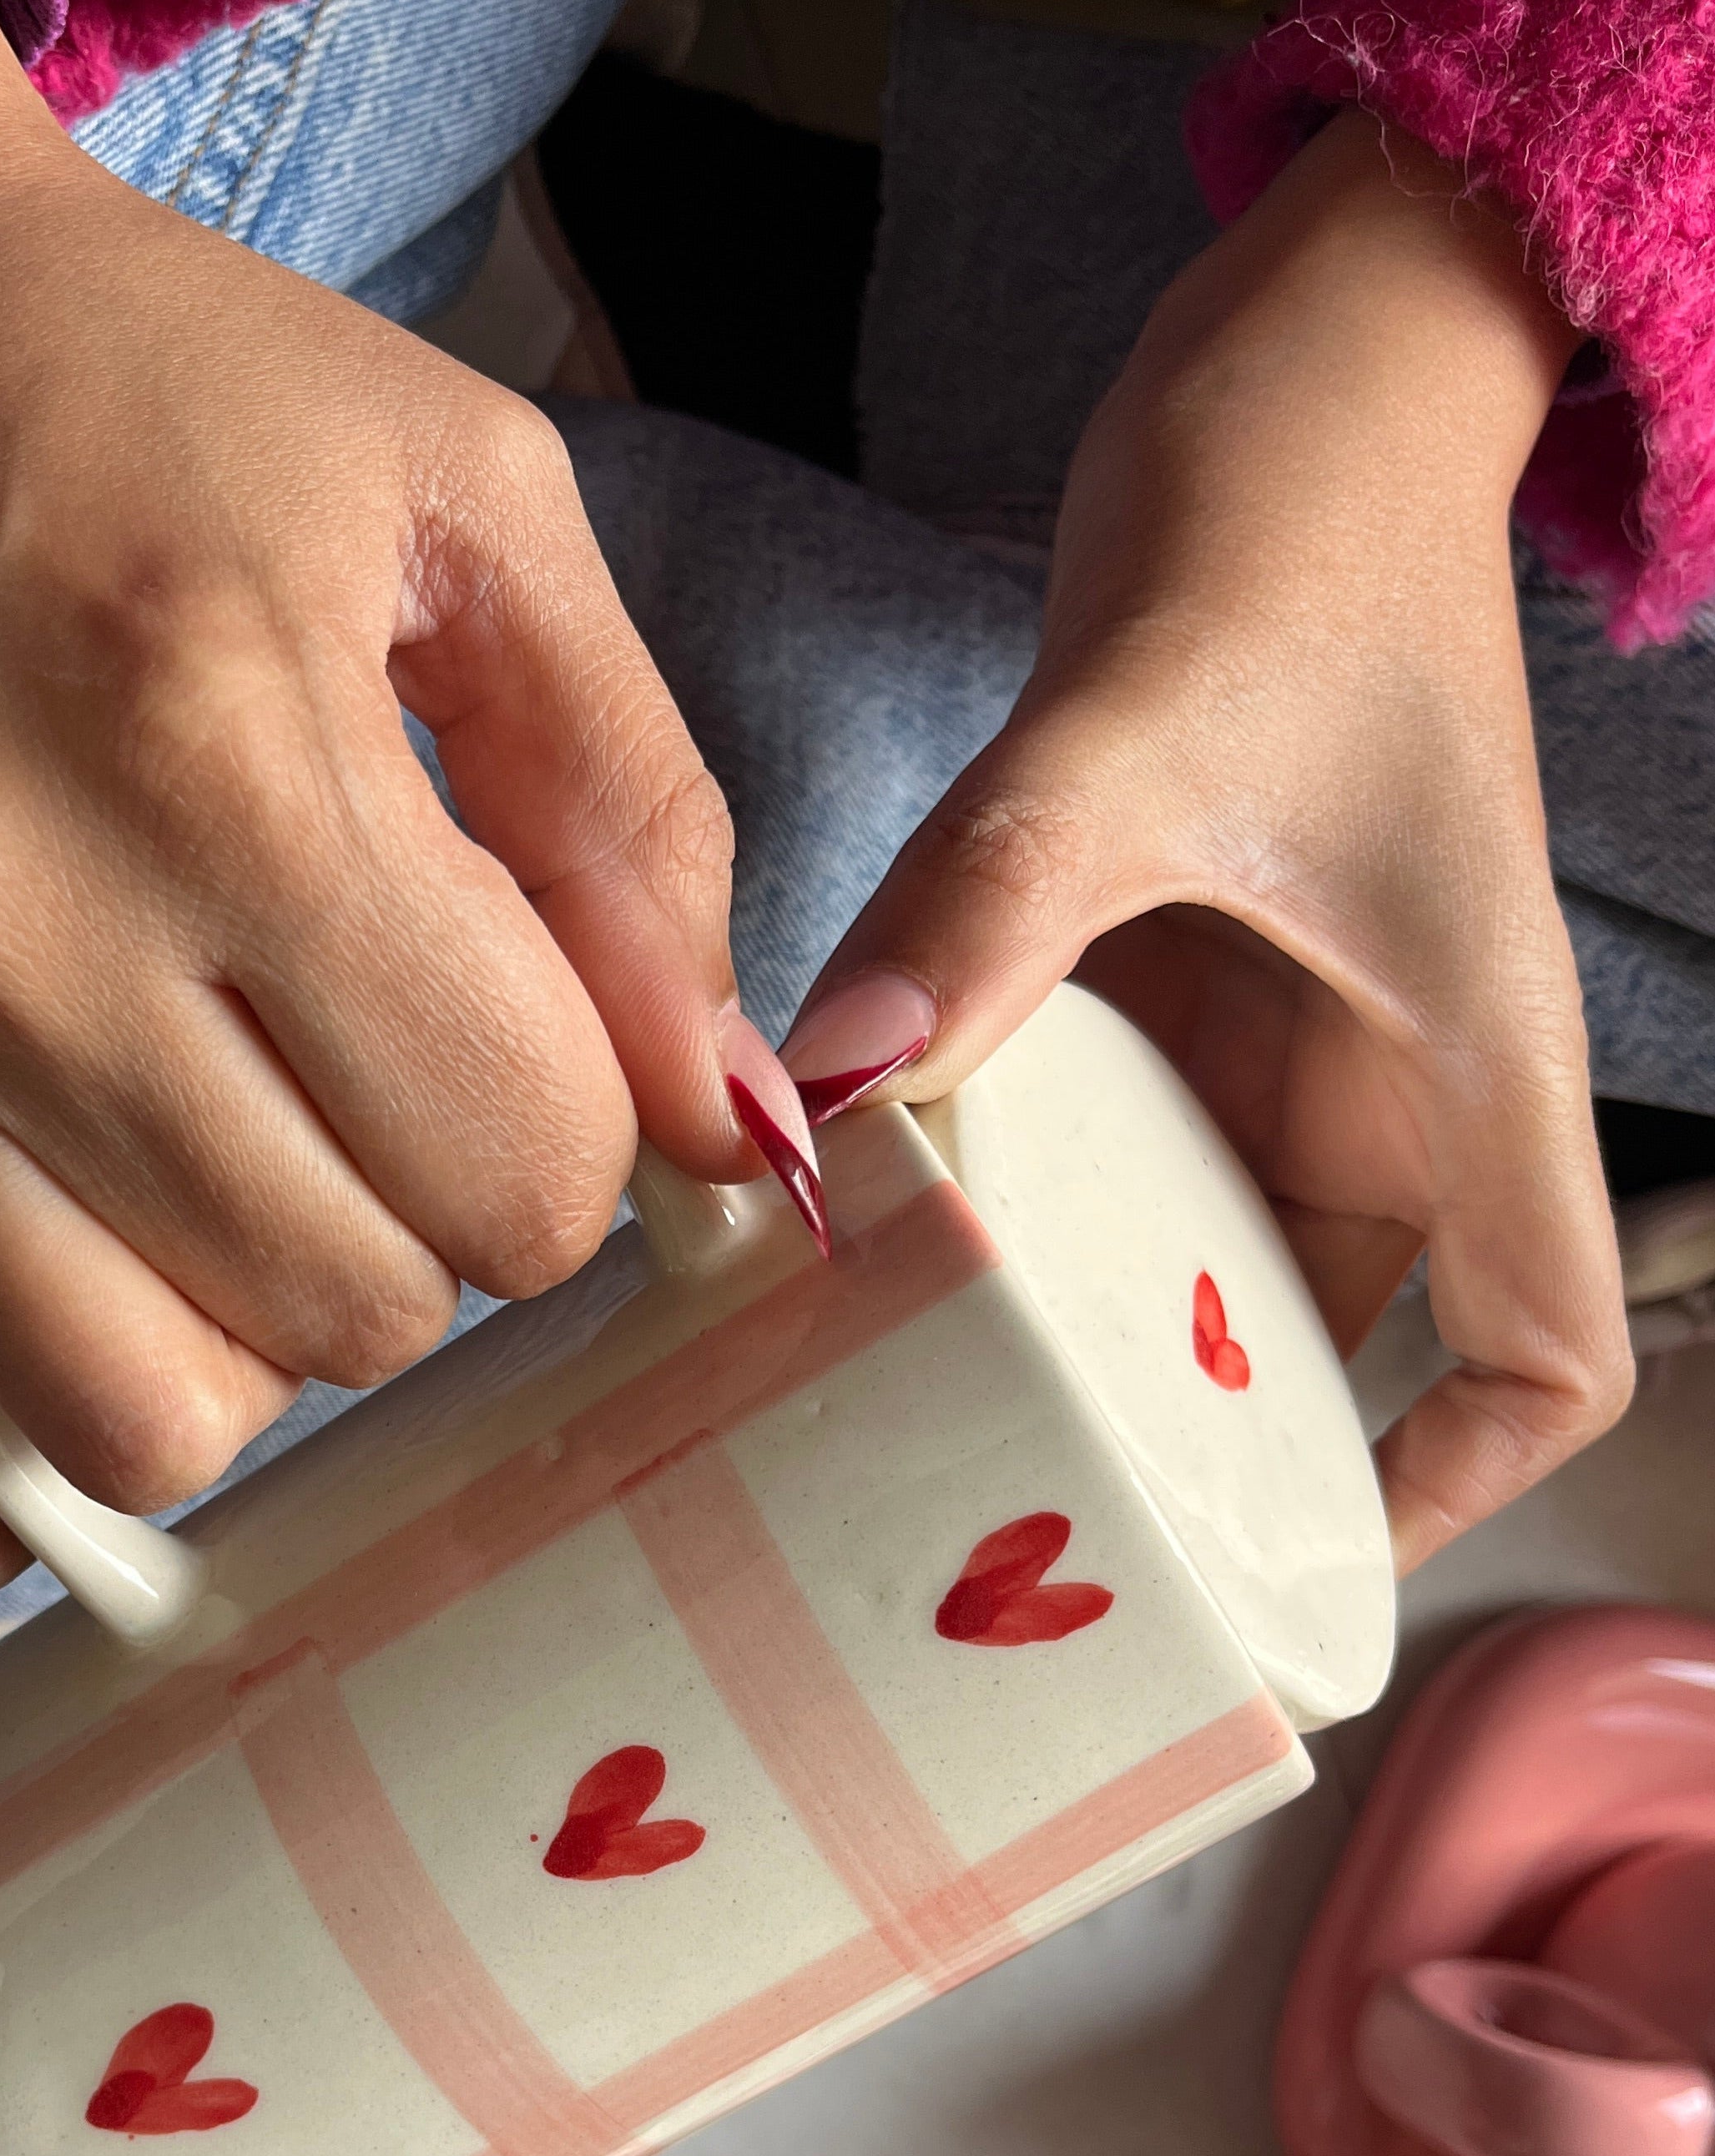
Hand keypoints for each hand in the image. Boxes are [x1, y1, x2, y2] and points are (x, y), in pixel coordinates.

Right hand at [0, 0, 807, 1586]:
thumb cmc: (130, 377)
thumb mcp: (467, 510)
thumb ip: (634, 816)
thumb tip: (724, 1108)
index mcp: (231, 762)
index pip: (520, 1161)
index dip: (581, 1129)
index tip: (534, 1032)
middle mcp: (25, 940)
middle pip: (357, 1313)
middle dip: (435, 1222)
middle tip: (396, 1076)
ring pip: (138, 1421)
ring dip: (249, 1346)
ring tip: (253, 1189)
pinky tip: (77, 1372)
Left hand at [780, 112, 1630, 1571]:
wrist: (1301, 376)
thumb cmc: (1313, 520)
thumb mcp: (1154, 724)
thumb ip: (1004, 897)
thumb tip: (837, 1082)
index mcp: (1468, 1061)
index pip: (1548, 1336)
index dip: (1462, 1476)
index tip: (1311, 1549)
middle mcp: (1384, 1078)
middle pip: (1334, 1339)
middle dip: (1202, 1435)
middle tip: (1028, 1510)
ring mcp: (1278, 1033)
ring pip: (1196, 1247)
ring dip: (1082, 1316)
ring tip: (930, 1398)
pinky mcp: (1181, 975)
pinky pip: (1104, 1136)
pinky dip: (1016, 1194)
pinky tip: (891, 1221)